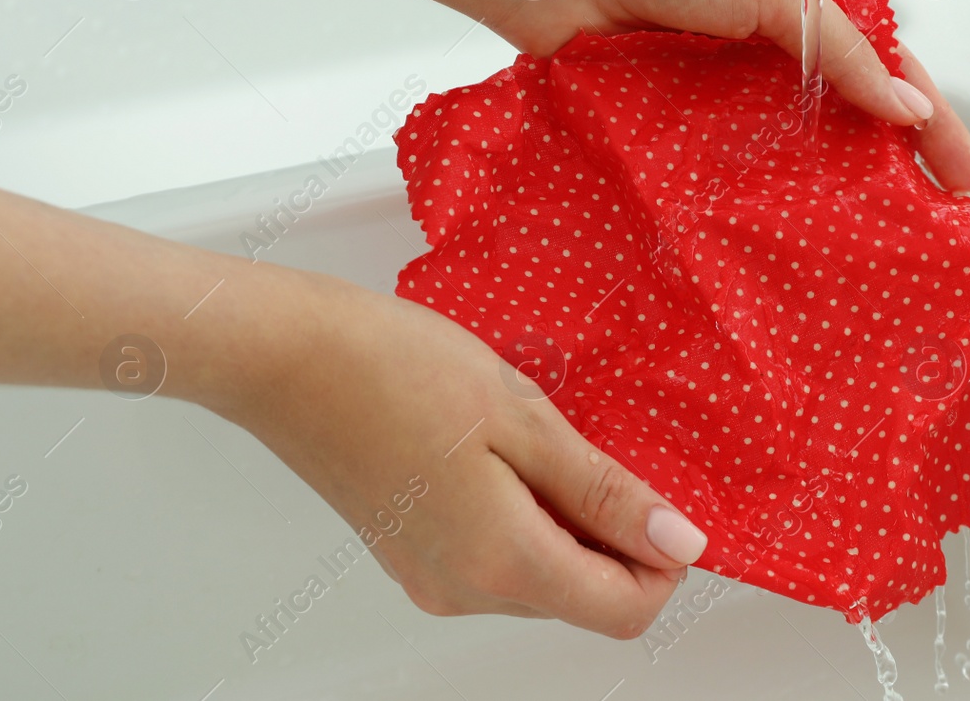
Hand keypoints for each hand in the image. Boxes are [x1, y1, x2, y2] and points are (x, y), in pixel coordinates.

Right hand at [231, 277, 706, 637]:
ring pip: (542, 578)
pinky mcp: (412, 557)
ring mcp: (432, 579)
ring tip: (538, 439)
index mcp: (502, 564)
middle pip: (584, 597)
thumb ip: (606, 492)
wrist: (289, 357)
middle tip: (595, 446)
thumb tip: (679, 541)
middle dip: (615, 536)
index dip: (663, 561)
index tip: (663, 498)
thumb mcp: (526, 420)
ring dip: (567, 521)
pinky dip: (525, 518)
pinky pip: (498, 559)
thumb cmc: (398, 370)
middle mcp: (465, 592)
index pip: (624, 612)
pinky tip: (505, 451)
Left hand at [494, 0, 969, 198]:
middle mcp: (768, 51)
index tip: (968, 188)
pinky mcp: (669, 123)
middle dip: (881, 177)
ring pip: (782, 156)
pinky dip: (743, 200)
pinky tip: (765, 241)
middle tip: (917, 242)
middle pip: (841, 123)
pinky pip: (719, 170)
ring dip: (812, 198)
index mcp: (808, 3)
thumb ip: (843, 50)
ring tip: (850, 259)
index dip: (934, 130)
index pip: (890, 73)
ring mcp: (718, 92)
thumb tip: (908, 108)